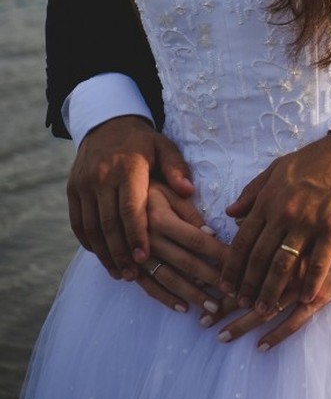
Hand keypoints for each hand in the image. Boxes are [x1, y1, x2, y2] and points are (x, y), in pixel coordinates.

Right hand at [67, 115, 193, 278]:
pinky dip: (88, 242)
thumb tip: (189, 192)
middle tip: (131, 275)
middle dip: (120, 252)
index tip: (144, 257)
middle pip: (109, 223)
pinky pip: (77, 222)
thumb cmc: (143, 142)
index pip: (130, 208)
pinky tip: (101, 256)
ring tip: (119, 272)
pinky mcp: (72, 190)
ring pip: (91, 226)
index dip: (136, 235)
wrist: (106, 123)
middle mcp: (102, 176)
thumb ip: (176, 169)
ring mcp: (83, 184)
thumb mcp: (164, 147)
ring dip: (104, 253)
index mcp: (127, 167)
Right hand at [134, 183, 229, 314]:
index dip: (218, 253)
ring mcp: (137, 257)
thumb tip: (210, 232)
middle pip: (186, 263)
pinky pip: (148, 287)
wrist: (109, 194)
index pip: (197, 239)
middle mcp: (148, 240)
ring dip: (192, 294)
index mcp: (160, 219)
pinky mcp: (128, 266)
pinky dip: (166, 298)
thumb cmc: (147, 187)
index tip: (237, 264)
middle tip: (231, 294)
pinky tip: (183, 308)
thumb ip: (188, 210)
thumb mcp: (168, 189)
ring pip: (169, 279)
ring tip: (213, 308)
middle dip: (210, 280)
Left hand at [219, 133, 330, 312]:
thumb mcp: (277, 169)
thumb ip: (252, 192)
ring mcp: (309, 223)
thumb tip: (230, 213)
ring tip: (264, 310)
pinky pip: (318, 263)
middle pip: (259, 258)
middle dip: (248, 285)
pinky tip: (304, 298)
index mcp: (268, 201)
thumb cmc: (314, 161)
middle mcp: (284, 214)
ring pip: (283, 266)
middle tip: (241, 305)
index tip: (225, 286)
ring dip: (271, 291)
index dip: (232, 266)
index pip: (243, 241)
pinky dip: (310, 283)